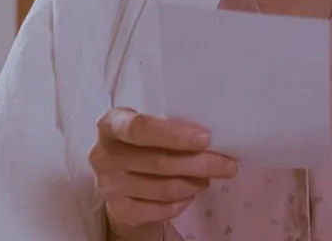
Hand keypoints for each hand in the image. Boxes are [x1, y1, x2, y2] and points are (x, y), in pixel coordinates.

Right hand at [89, 108, 237, 237]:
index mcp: (111, 123)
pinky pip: (159, 210)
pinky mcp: (118, 210)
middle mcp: (103, 155)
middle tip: (228, 164)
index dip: (174, 135)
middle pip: (158, 162)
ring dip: (193, 184)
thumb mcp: (148, 121)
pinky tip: (191, 193)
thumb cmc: (142, 139)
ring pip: (162, 188)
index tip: (206, 138)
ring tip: (209, 178)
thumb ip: (168, 122)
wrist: (118, 174)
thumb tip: (214, 134)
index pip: (140, 128)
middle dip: (199, 163)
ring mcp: (108, 186)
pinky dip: (181, 202)